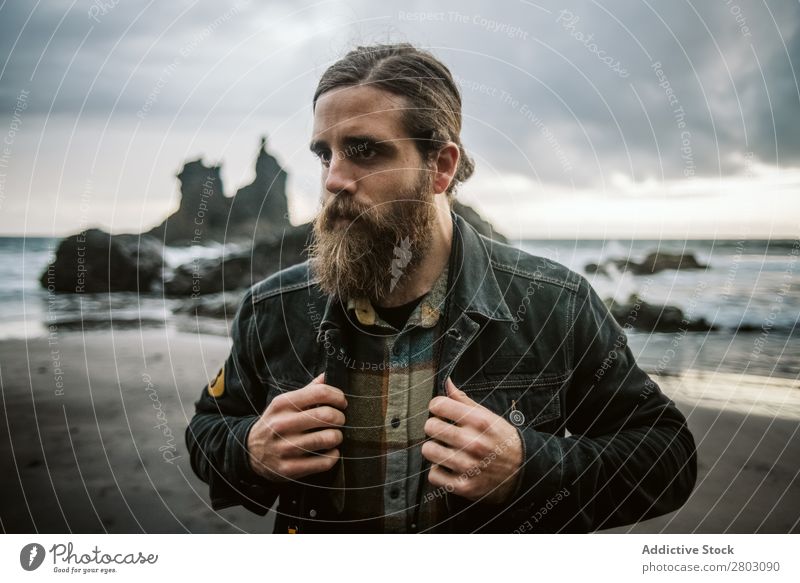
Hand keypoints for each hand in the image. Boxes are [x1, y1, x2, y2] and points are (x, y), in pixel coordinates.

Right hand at [246, 373, 346, 481]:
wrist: (249, 451)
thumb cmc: (275, 423)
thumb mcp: (285, 404)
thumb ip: (308, 390)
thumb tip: (327, 375)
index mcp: (283, 404)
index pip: (320, 393)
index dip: (338, 396)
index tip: (342, 402)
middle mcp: (282, 424)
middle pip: (327, 416)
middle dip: (340, 418)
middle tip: (339, 420)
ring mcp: (285, 448)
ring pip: (328, 439)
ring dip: (337, 437)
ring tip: (334, 436)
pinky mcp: (290, 468)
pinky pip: (325, 462)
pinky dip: (333, 456)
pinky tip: (329, 452)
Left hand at [422, 378, 522, 504]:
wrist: (524, 471)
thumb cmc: (503, 440)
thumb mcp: (489, 416)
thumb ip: (464, 400)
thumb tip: (447, 383)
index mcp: (479, 421)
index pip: (439, 405)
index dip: (437, 407)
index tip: (441, 412)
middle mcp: (473, 442)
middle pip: (430, 426)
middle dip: (434, 427)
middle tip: (443, 432)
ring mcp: (468, 466)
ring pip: (428, 450)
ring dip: (434, 449)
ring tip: (445, 449)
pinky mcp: (464, 486)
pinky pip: (433, 475)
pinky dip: (438, 472)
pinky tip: (448, 467)